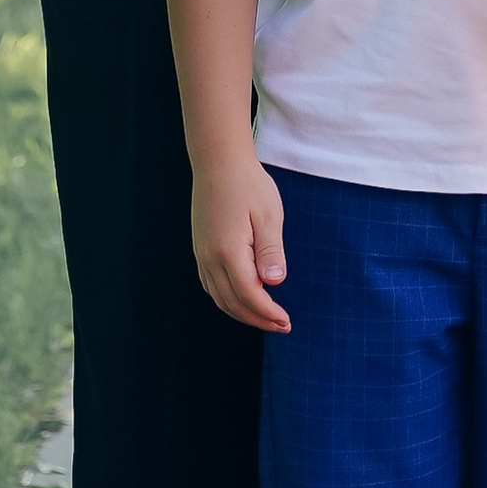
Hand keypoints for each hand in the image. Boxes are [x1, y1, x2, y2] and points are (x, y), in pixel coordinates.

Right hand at [191, 153, 290, 331]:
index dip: (268, 313)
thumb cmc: (248, 184)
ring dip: (242, 312)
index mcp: (228, 251)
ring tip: (266, 317)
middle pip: (232, 303)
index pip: (248, 295)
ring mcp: (201, 255)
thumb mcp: (268, 214)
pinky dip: (227, 299)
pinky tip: (243, 298)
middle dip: (257, 319)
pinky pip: (211, 285)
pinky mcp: (200, 249)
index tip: (286, 321)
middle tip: (281, 326)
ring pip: (219, 298)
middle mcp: (210, 258)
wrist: (218, 161)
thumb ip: (271, 251)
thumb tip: (275, 282)